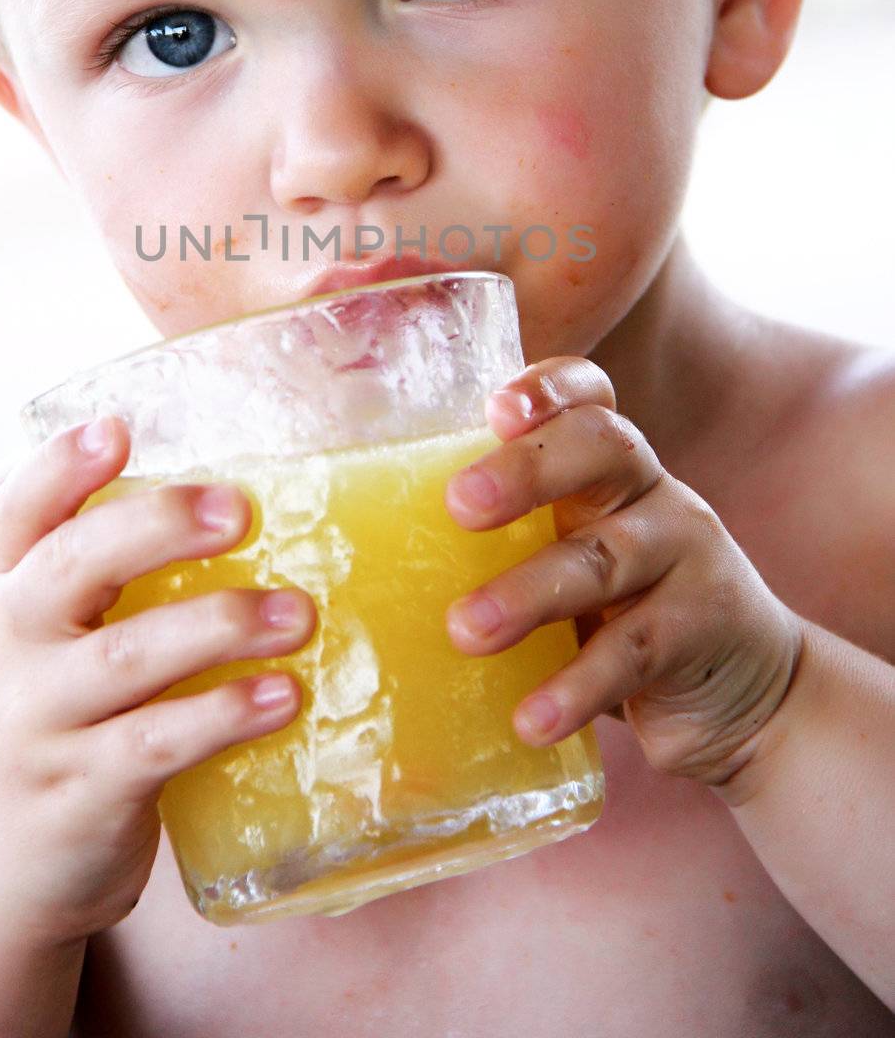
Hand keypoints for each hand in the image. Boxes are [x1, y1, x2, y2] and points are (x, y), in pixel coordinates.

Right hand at [0, 416, 314, 946]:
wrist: (8, 865)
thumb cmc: (70, 715)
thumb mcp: (64, 635)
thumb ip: (119, 569)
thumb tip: (256, 490)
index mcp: (13, 590)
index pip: (19, 512)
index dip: (60, 466)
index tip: (116, 428)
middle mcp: (14, 644)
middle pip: (71, 565)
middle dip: (159, 526)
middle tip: (242, 509)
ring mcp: (40, 722)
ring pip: (127, 657)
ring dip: (220, 626)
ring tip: (299, 613)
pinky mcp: (80, 793)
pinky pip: (155, 745)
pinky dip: (222, 715)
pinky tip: (284, 696)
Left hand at [444, 357, 803, 786]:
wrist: (748, 696)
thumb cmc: (622, 616)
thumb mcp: (572, 560)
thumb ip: (503, 546)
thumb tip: (358, 563)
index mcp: (611, 468)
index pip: (591, 398)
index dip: (549, 388)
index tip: (494, 407)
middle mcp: (652, 494)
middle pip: (602, 449)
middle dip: (528, 469)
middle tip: (458, 506)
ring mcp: (685, 557)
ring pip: (606, 557)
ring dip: (529, 594)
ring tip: (466, 631)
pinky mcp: (702, 631)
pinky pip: (634, 652)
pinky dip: (576, 686)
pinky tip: (529, 718)